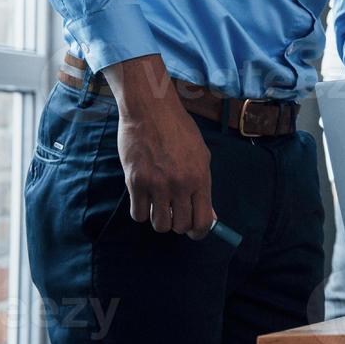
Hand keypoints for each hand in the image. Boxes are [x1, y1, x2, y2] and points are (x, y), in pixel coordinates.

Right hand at [102, 54, 214, 238]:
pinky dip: (141, 211)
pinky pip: (138, 214)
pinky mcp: (135, 182)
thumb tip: (209, 215)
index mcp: (200, 178)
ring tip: (160, 205)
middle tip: (175, 214)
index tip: (194, 231)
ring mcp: (156, 185)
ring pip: (159, 225)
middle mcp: (180, 185)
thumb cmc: (179, 131)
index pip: (203, 220)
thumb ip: (203, 186)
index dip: (199, 231)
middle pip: (180, 226)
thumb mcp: (201, 156)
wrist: (152, 112)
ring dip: (159, 220)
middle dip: (179, 224)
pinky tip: (145, 199)